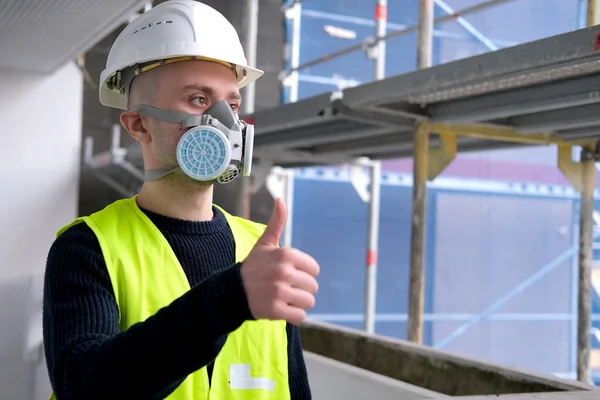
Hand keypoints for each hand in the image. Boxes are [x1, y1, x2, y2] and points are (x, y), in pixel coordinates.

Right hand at [241, 198, 319, 324]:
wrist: (232, 291)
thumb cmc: (253, 266)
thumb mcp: (265, 243)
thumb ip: (277, 223)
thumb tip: (280, 199)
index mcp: (286, 254)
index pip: (314, 269)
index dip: (303, 273)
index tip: (288, 273)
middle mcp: (284, 272)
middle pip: (312, 287)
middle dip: (301, 289)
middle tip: (284, 288)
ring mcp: (280, 292)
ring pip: (309, 302)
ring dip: (298, 303)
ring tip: (283, 298)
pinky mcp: (276, 310)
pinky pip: (300, 316)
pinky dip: (293, 315)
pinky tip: (281, 309)